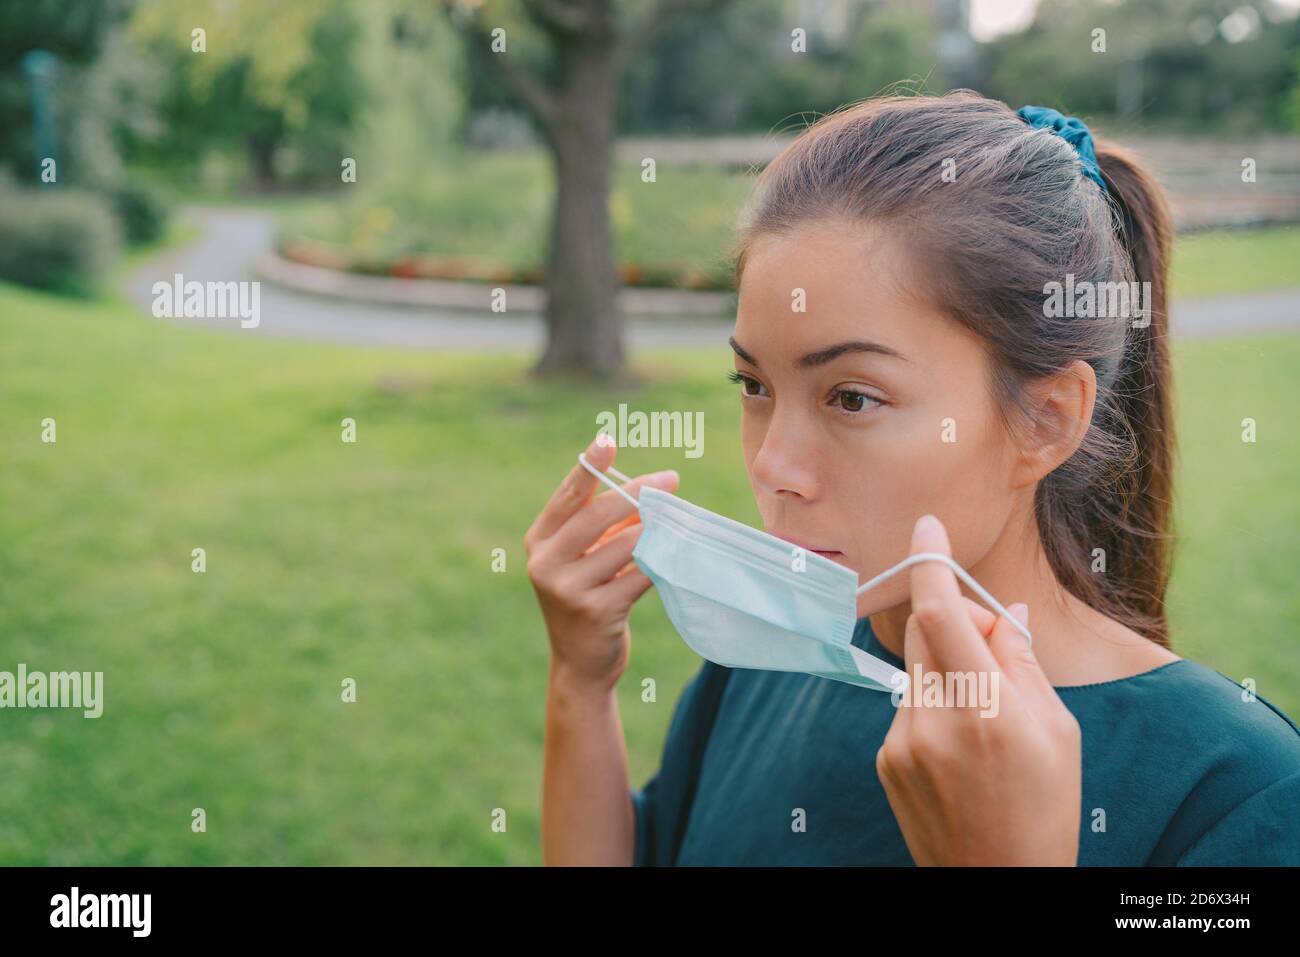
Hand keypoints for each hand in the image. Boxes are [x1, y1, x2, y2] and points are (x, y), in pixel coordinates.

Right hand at [524, 435, 678, 694]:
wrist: (580, 664)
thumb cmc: (587, 598)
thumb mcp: (581, 560)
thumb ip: (600, 527)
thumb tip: (645, 491)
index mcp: (539, 541)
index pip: (567, 497)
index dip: (588, 467)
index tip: (607, 441)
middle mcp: (545, 563)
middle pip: (597, 516)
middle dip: (638, 493)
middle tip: (670, 479)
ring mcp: (568, 589)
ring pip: (624, 545)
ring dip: (656, 528)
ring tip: (678, 516)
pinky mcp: (595, 611)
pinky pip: (638, 575)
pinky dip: (661, 560)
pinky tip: (677, 552)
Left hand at [875, 514, 1081, 865]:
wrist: (1000, 883)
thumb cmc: (1045, 808)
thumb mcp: (1059, 732)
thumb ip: (1022, 664)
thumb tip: (1003, 611)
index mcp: (986, 709)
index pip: (941, 613)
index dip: (931, 563)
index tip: (927, 527)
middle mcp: (934, 721)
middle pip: (925, 632)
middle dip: (955, 622)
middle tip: (996, 649)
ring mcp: (901, 742)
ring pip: (917, 669)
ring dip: (947, 670)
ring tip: (985, 724)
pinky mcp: (885, 759)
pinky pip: (907, 705)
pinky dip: (933, 706)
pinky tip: (962, 752)